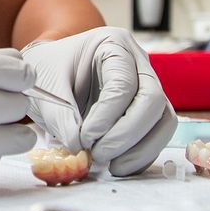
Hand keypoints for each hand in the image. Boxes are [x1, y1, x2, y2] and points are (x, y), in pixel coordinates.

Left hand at [21, 27, 176, 175]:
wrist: (52, 72)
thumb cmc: (49, 70)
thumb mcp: (46, 86)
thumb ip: (61, 116)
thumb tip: (80, 147)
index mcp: (113, 44)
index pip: (122, 83)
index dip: (107, 115)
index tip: (85, 138)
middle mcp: (138, 62)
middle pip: (152, 100)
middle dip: (128, 134)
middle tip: (100, 155)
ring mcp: (147, 85)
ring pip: (163, 119)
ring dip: (141, 149)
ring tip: (111, 166)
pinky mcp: (148, 110)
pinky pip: (157, 133)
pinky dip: (142, 154)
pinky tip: (118, 165)